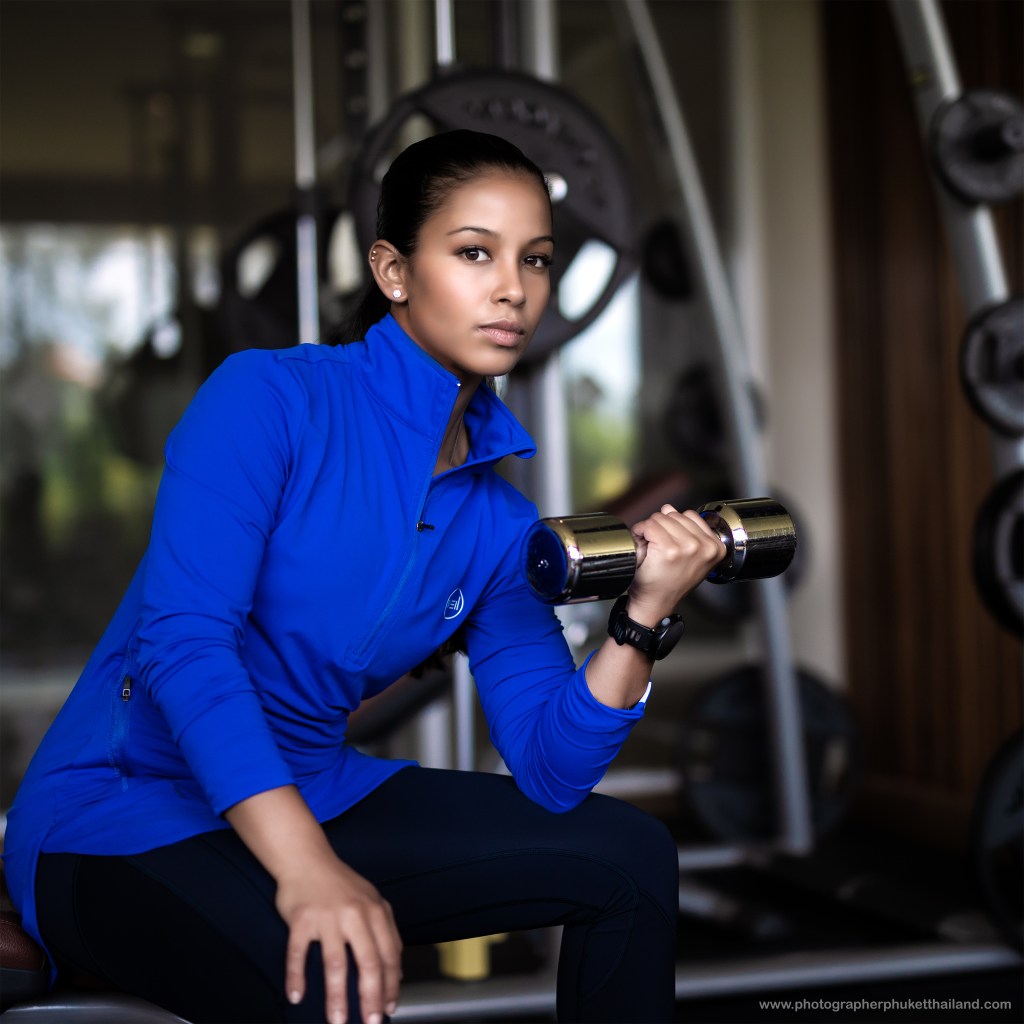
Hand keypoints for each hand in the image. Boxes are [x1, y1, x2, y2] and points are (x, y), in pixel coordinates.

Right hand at [276, 854, 402, 1023]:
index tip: (388, 1008)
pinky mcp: (301, 919)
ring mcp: (327, 917)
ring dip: (337, 997)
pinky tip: (297, 995)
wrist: (306, 858)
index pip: (389, 955)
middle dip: (370, 998)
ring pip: (335, 964)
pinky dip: (296, 977)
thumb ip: (384, 931)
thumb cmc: (340, 884)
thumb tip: (394, 970)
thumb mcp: (371, 901)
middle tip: (370, 1023)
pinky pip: (298, 954)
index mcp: (375, 911)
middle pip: (368, 963)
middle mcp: (355, 914)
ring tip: (337, 1020)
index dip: (390, 985)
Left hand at [626, 503, 725, 624]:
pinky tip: (644, 546)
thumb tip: (669, 508)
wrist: (655, 603)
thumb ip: (684, 529)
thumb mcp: (688, 554)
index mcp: (716, 547)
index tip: (670, 543)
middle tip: (657, 547)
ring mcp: (687, 547)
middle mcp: (705, 546)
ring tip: (652, 548)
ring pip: (660, 518)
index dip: (673, 526)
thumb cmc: (669, 582)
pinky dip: (641, 531)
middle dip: (660, 527)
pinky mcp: (669, 549)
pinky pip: (650, 525)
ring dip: (650, 530)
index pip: (689, 515)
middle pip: (673, 515)